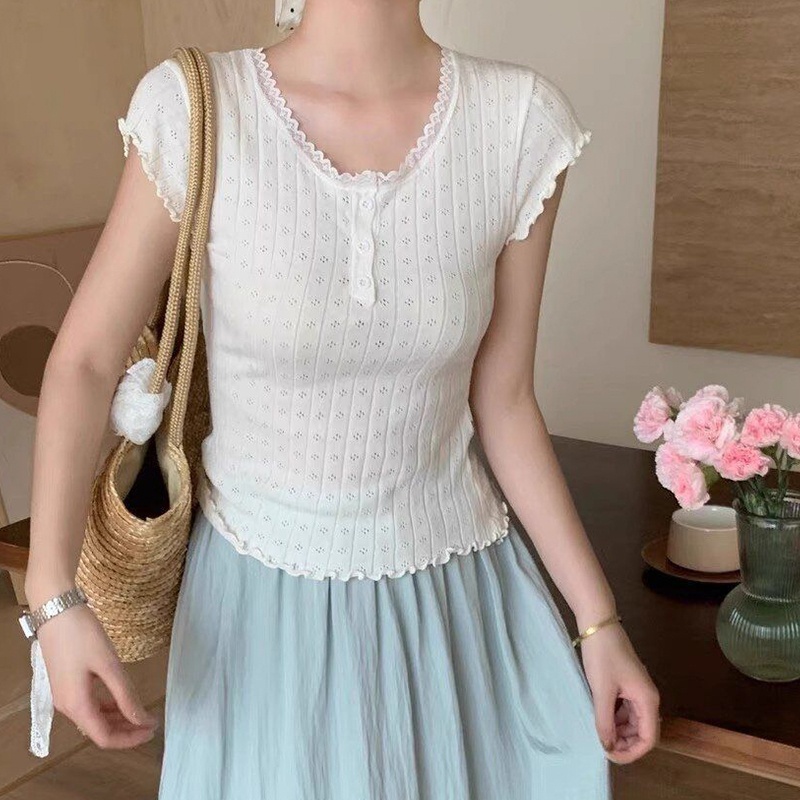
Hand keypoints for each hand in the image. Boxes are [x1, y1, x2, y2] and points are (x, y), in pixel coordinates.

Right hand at [35, 603, 158, 748]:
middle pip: (99, 730)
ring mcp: (65, 695)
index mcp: (76, 705)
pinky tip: (122, 699)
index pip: (104, 737)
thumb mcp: (108, 664)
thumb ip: (125, 694)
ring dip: (118, 719)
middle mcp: (67, 707)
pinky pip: (89, 704)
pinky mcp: (67, 684)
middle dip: (126, 730)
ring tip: (141, 712)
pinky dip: (108, 706)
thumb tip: (141, 720)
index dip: (130, 738)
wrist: (56, 610)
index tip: (152, 729)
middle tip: (151, 722)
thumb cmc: (83, 636)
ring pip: (94, 718)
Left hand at [578, 620, 660, 763]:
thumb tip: (607, 746)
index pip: (648, 739)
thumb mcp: (602, 691)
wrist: (598, 624)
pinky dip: (615, 718)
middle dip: (625, 743)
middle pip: (642, 732)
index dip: (632, 752)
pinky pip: (625, 709)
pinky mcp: (627, 684)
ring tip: (599, 732)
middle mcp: (647, 697)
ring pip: (632, 721)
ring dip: (619, 731)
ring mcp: (637, 690)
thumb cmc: (602, 655)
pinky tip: (600, 717)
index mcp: (647, 700)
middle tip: (602, 745)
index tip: (610, 755)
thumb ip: (605, 721)